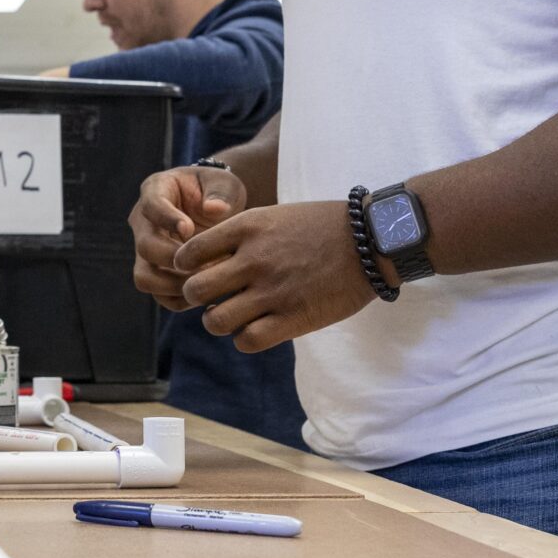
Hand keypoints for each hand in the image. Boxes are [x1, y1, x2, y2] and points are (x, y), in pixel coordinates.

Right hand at [129, 166, 249, 310]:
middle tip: (207, 264)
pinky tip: (208, 293)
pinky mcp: (156, 274)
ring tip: (208, 281)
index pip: (151, 206)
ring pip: (145, 277)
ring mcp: (146, 252)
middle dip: (176, 259)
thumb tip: (216, 209)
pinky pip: (160, 296)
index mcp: (155, 191)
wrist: (218, 211)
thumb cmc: (218, 192)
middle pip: (145, 246)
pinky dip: (183, 299)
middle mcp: (143, 223)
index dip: (167, 219)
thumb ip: (221, 193)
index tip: (190, 229)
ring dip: (176, 285)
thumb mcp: (224, 184)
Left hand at [173, 199, 374, 352]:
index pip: (189, 253)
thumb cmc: (321, 227)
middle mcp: (255, 259)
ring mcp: (274, 290)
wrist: (371, 241)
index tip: (194, 270)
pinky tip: (254, 329)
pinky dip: (244, 339)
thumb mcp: (274, 216)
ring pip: (216, 321)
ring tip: (229, 316)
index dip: (185, 266)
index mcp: (248, 227)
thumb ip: (238, 235)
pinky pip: (247, 340)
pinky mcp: (295, 318)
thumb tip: (203, 259)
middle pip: (195, 290)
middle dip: (195, 297)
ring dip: (217, 321)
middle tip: (210, 297)